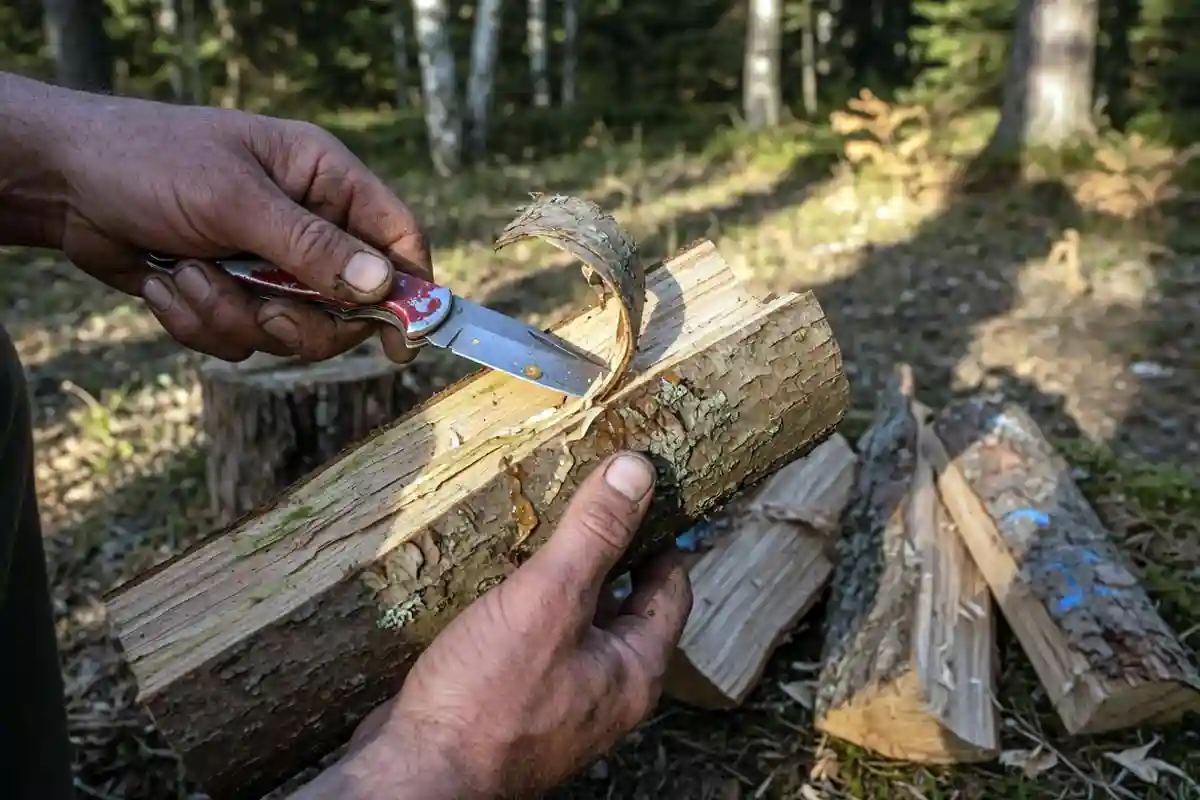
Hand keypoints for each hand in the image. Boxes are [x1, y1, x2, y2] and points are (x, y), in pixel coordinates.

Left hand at [51, 89, 431, 363]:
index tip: (403, 344)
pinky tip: (167, 284)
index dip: (411, 291)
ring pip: (291, 332)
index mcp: (325, 181)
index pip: (397, 237)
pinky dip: (201, 323)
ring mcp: (269, 265)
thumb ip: (311, 247)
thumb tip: (382, 286)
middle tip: (262, 312)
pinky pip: (242, 340)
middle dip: (299, 320)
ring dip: (233, 317)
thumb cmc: (150, 162)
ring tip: (190, 277)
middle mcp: (308, 225)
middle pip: (350, 306)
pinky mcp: (232, 296)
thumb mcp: (235, 200)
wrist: (61, 186)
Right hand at [299, 451, 692, 798]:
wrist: (418, 775)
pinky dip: (523, 605)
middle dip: (607, 550)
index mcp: (633, 669)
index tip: (644, 489)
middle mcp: (604, 688)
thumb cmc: (488, 698)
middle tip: (588, 493)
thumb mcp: (550, 599)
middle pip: (622, 604)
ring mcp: (556, 698)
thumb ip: (595, 535)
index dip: (661, 535)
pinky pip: (530, 640)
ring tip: (539, 522)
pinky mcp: (508, 700)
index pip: (669, 588)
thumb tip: (636, 471)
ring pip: (571, 621)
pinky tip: (495, 577)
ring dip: (560, 577)